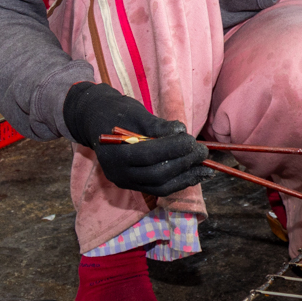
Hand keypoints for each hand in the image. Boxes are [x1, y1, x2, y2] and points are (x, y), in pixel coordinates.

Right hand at [64, 81, 209, 196]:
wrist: (95, 122)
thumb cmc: (117, 112)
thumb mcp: (136, 113)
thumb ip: (158, 125)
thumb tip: (181, 131)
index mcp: (117, 152)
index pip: (149, 155)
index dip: (174, 149)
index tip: (192, 140)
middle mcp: (119, 173)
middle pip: (157, 175)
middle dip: (184, 164)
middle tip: (203, 152)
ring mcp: (125, 182)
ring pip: (160, 187)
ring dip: (186, 179)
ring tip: (206, 169)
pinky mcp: (133, 185)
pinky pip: (158, 188)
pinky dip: (178, 182)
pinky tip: (194, 174)